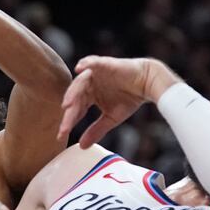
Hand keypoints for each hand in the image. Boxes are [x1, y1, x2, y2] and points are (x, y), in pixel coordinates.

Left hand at [58, 57, 177, 146]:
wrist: (147, 83)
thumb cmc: (130, 98)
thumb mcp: (111, 118)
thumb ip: (96, 130)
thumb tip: (82, 147)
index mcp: (89, 96)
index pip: (76, 109)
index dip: (69, 122)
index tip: (62, 135)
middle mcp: (89, 84)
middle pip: (75, 98)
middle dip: (69, 113)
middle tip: (64, 127)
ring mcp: (95, 74)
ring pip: (79, 83)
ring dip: (72, 93)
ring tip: (67, 105)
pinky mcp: (104, 64)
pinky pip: (92, 63)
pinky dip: (86, 64)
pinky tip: (78, 69)